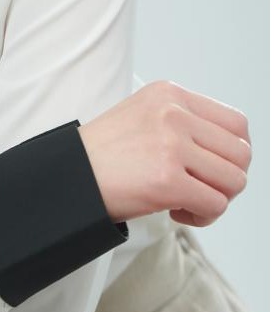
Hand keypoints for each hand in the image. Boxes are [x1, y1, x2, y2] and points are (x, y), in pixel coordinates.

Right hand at [78, 80, 250, 228]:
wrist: (69, 175)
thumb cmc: (104, 153)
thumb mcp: (144, 114)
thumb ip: (183, 120)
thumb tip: (229, 149)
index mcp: (169, 94)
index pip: (236, 122)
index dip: (234, 152)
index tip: (216, 167)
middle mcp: (173, 114)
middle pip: (241, 153)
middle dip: (227, 178)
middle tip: (201, 188)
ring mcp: (171, 145)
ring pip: (234, 181)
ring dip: (215, 199)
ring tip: (187, 200)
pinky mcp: (167, 180)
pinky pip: (215, 205)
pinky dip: (202, 217)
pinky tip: (177, 211)